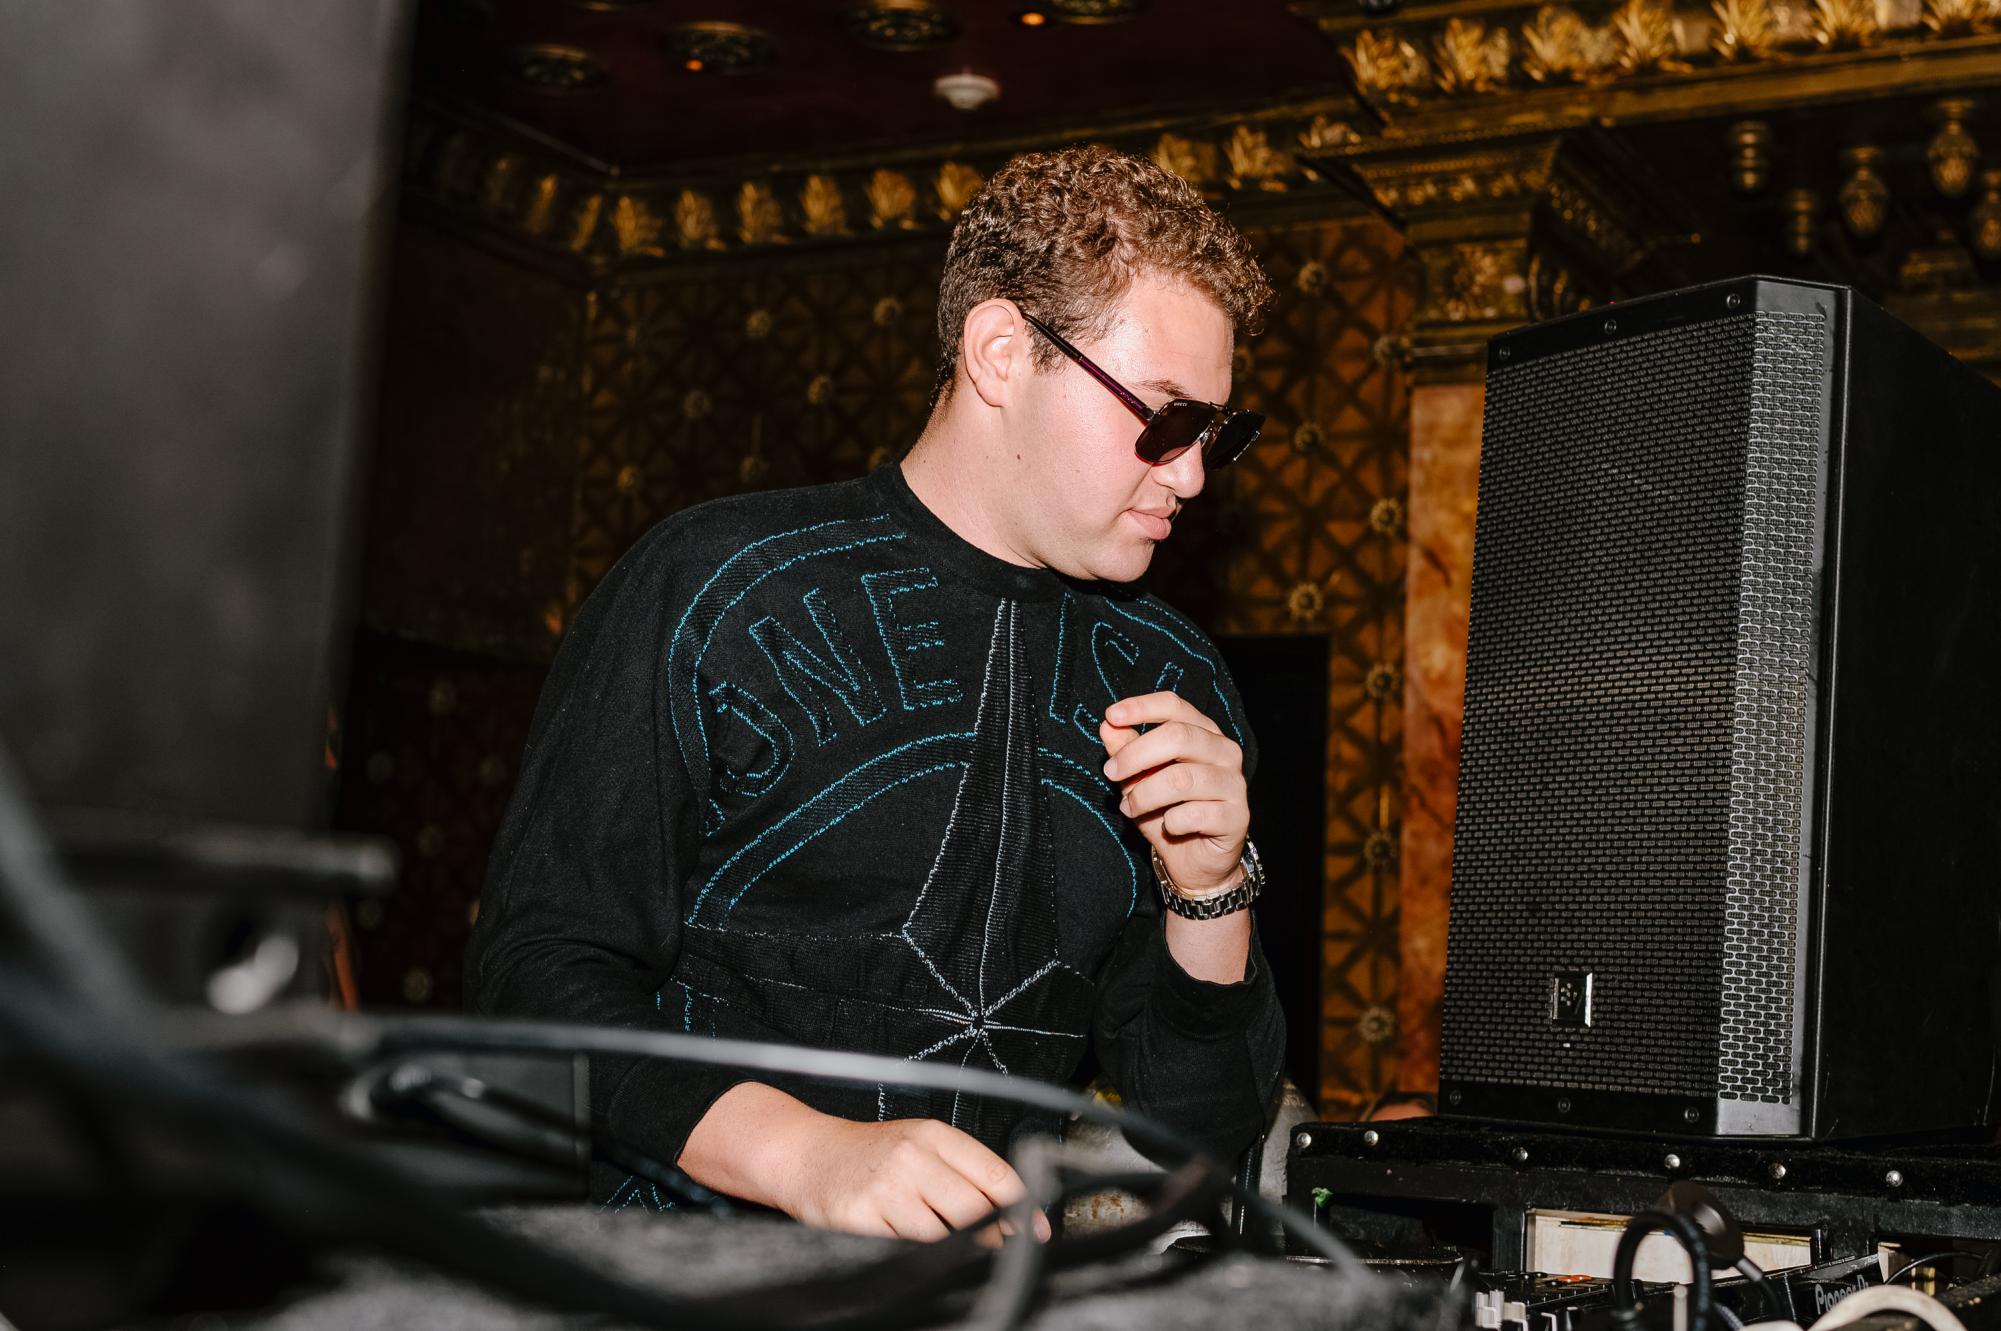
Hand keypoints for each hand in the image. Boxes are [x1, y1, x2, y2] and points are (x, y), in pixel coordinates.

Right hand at [778, 1114, 1049, 1244]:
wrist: (804, 1154)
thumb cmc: (870, 1155)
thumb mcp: (920, 1147)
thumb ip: (966, 1176)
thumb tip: (1018, 1220)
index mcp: (934, 1135)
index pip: (996, 1175)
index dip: (1024, 1209)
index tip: (1037, 1231)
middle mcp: (912, 1156)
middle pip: (975, 1211)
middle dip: (989, 1235)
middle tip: (988, 1244)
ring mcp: (885, 1188)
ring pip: (942, 1237)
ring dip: (950, 1248)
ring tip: (938, 1240)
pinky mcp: (860, 1217)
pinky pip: (904, 1250)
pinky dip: (913, 1255)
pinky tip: (907, 1243)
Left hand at [1099, 691, 1248, 894]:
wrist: (1193, 862)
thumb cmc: (1167, 812)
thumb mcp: (1138, 780)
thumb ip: (1125, 751)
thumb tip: (1108, 726)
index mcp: (1203, 733)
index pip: (1175, 706)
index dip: (1142, 707)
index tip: (1111, 715)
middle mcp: (1224, 752)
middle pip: (1178, 736)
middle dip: (1135, 755)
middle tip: (1111, 772)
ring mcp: (1234, 784)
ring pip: (1181, 778)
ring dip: (1145, 795)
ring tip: (1130, 807)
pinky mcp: (1237, 817)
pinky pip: (1193, 814)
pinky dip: (1170, 821)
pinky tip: (1168, 826)